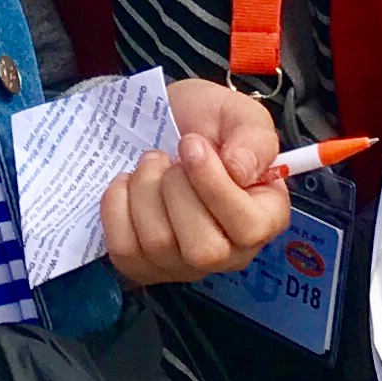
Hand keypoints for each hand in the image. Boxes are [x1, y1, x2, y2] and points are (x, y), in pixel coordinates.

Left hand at [101, 79, 290, 285]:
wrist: (159, 120)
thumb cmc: (204, 121)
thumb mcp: (240, 114)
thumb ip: (254, 137)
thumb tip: (240, 170)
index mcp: (264, 217)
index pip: (249, 228)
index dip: (215, 187)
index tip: (192, 145)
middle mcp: (229, 252)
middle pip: (203, 248)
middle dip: (176, 188)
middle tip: (171, 158)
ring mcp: (183, 264)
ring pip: (159, 244)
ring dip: (145, 190)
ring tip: (152, 164)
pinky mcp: (142, 266)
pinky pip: (124, 249)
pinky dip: (118, 206)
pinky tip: (128, 184)